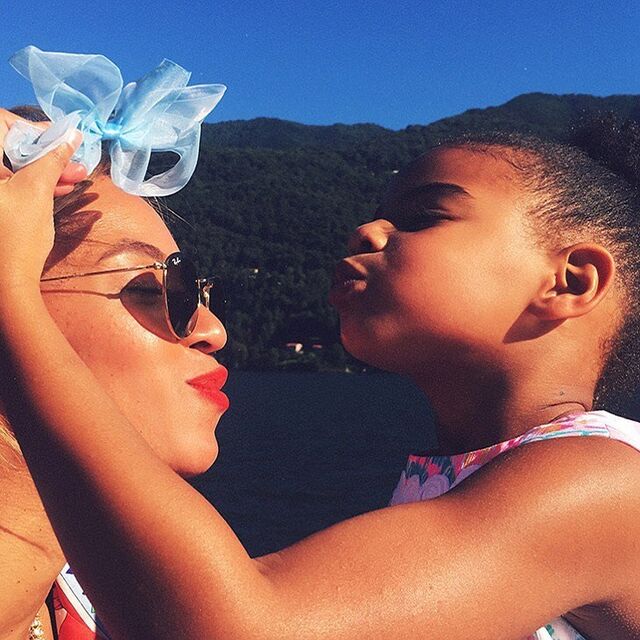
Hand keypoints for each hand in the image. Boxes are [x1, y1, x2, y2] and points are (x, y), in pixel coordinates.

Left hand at [0, 109, 83, 292]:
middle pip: (9, 146)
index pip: (0, 123)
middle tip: (74, 158)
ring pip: (14, 166)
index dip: (30, 127)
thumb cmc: (17, 236)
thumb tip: (72, 134)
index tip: (58, 138)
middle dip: (45, 151)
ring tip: (77, 175)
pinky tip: (60, 186)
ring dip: (45, 168)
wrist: (8, 282)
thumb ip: (54, 157)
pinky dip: (34, 182)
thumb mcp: (38, 190)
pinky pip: (12, 183)